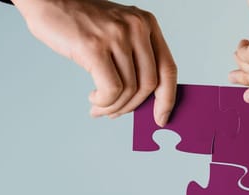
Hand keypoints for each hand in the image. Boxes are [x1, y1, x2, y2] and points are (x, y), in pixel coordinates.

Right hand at [12, 0, 176, 124]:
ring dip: (113, 107)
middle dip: (132, 106)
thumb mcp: (117, 32)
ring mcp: (117, 36)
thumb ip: (134, 58)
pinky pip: (111, 89)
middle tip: (114, 113)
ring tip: (99, 107)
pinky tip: (94, 98)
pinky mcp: (95, 47)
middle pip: (149, 84)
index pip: (168, 69)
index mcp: (147, 24)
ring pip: (129, 90)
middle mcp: (137, 27)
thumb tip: (141, 100)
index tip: (161, 118)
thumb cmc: (80, 21)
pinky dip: (104, 102)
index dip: (167, 98)